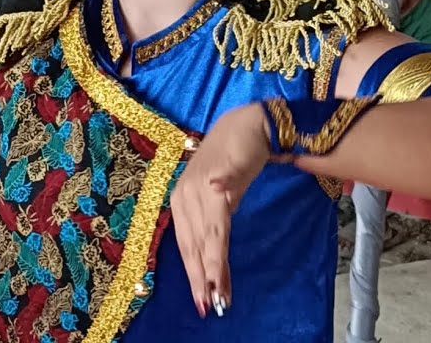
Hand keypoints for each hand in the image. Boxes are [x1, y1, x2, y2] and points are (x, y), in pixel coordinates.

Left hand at [169, 103, 273, 318]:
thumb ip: (215, 222)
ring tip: (219, 294)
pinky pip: (219, 218)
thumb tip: (214, 255)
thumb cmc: (234, 161)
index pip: (186, 245)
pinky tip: (216, 259)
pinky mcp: (217, 180)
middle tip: (210, 306)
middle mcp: (184, 195)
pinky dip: (217, 242)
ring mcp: (198, 187)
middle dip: (201, 278)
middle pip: (192, 245)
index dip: (194, 273)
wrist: (249, 125)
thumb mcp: (222, 196)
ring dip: (212, 268)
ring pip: (206, 237)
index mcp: (181, 201)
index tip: (203, 301)